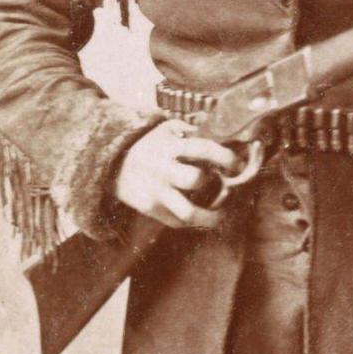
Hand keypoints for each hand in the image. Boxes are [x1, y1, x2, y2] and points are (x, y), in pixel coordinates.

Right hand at [112, 120, 242, 229]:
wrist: (114, 164)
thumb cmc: (150, 145)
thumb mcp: (167, 130)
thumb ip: (193, 131)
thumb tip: (225, 134)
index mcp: (168, 147)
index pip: (203, 149)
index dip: (225, 157)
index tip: (238, 164)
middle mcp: (161, 170)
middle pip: (195, 179)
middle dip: (216, 182)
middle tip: (228, 185)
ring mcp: (155, 193)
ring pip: (187, 212)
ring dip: (210, 216)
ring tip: (223, 213)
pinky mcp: (151, 210)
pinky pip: (177, 222)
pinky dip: (194, 222)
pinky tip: (204, 217)